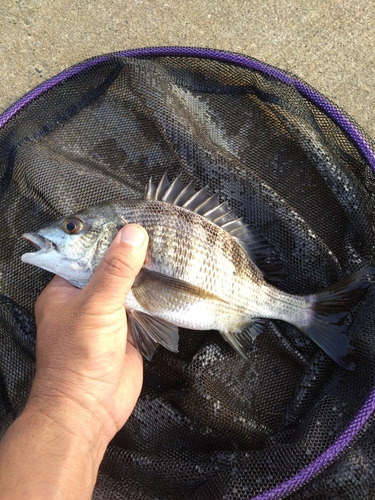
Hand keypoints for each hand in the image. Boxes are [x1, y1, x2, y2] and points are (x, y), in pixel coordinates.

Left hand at [28, 223, 147, 442]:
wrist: (90, 409)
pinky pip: (143, 305)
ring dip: (146, 273)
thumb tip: (134, 233)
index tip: (132, 216)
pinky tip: (172, 277)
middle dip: (132, 253)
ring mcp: (108, 314)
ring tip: (169, 247)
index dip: (107, 234)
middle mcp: (85, 298)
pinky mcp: (128, 329)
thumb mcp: (96, 305)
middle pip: (110, 267)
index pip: (85, 251)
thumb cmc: (79, 357)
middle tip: (158, 230)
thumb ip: (116, 270)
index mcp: (65, 288)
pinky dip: (155, 293)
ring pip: (129, 286)